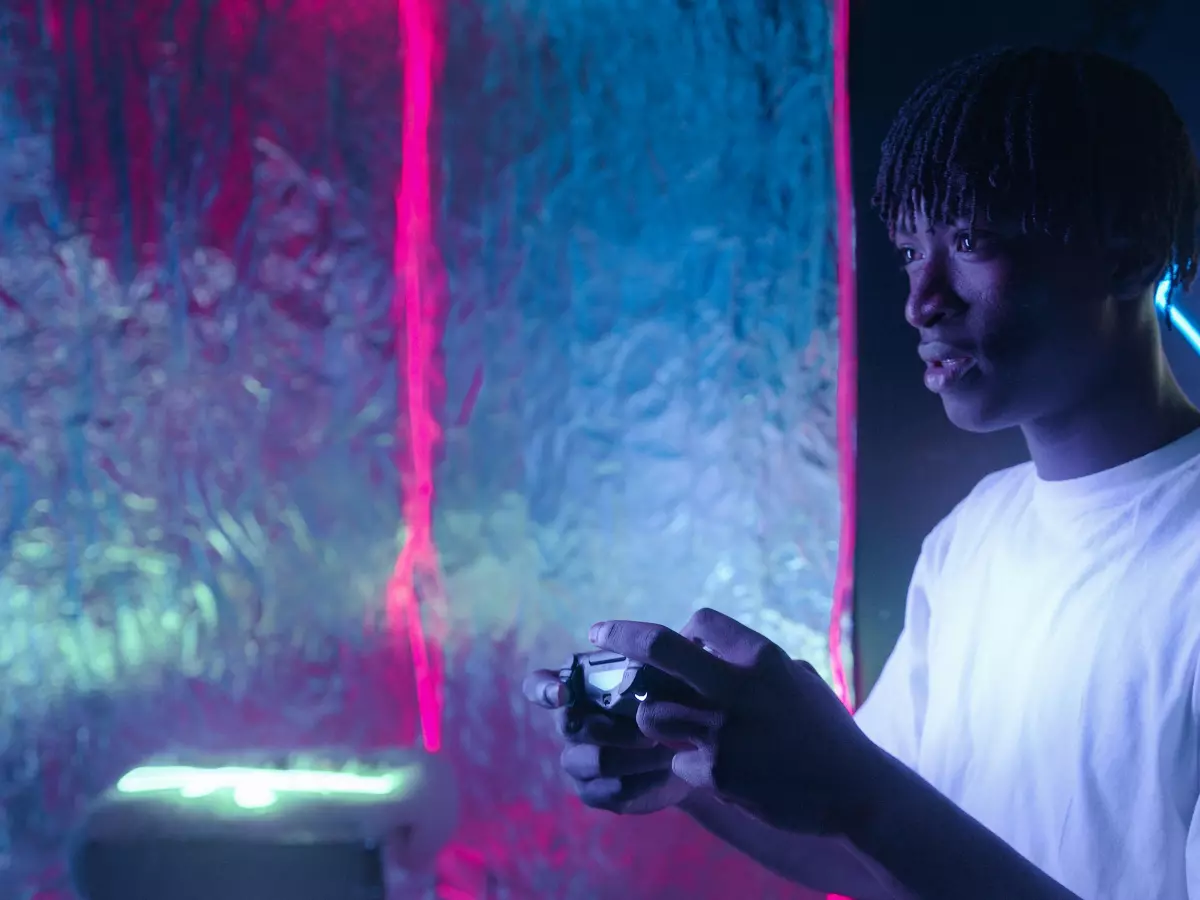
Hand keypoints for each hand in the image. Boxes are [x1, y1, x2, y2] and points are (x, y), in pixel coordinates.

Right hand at [522, 668, 694, 814]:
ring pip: (594, 760)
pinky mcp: (595, 791)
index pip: (539, 685)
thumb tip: (659, 646)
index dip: (544, 689)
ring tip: (666, 749)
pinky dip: (642, 781)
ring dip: (634, 756)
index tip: (562, 692)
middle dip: (614, 728)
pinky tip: (666, 771)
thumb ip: (654, 659)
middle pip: (571, 725)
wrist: (694, 748)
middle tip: (652, 728)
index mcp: (578, 686)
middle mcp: (571, 722)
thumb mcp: (668, 672)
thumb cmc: (674, 698)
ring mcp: (579, 759)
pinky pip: (609, 790)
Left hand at [589, 608, 883, 835]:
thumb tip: (714, 647)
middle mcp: (738, 688)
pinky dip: (687, 766)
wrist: (854, 791)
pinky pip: (677, 761)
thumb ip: (756, 664)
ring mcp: (723, 732)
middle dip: (623, 635)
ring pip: (651, 711)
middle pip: (660, 648)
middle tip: (598, 630)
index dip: (684, 632)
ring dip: (651, 717)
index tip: (675, 644)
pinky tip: (716, 772)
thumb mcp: (799, 680)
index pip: (702, 621)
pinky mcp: (717, 773)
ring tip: (667, 725)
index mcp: (762, 658)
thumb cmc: (827, 733)